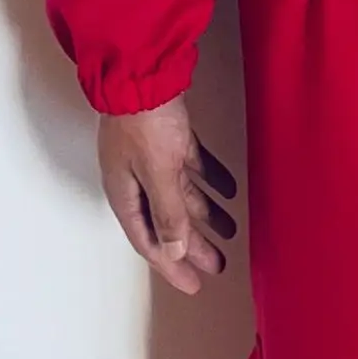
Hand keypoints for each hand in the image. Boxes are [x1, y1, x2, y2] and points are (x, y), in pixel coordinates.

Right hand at [98, 97, 238, 296]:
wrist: (141, 73)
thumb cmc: (143, 124)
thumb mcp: (157, 174)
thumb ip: (168, 213)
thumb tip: (174, 253)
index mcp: (126, 194)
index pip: (150, 242)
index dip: (172, 267)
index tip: (194, 286)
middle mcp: (138, 181)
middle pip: (169, 222)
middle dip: (194, 245)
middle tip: (219, 265)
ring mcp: (154, 159)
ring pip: (183, 195)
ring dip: (206, 214)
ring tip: (231, 230)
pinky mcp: (171, 138)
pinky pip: (194, 166)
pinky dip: (211, 179)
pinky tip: (230, 189)